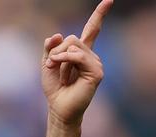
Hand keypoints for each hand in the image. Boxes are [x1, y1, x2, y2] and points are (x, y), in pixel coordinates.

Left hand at [41, 0, 112, 125]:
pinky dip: (66, 61)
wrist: (58, 107)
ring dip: (59, 61)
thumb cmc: (54, 88)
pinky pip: (78, 56)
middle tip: (52, 67)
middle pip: (72, 38)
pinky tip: (63, 74)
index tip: (108, 0)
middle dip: (56, 52)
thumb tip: (58, 34)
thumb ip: (50, 47)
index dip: (99, 14)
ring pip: (73, 46)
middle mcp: (90, 55)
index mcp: (80, 52)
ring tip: (61, 77)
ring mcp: (95, 62)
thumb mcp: (47, 64)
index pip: (92, 29)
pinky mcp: (96, 71)